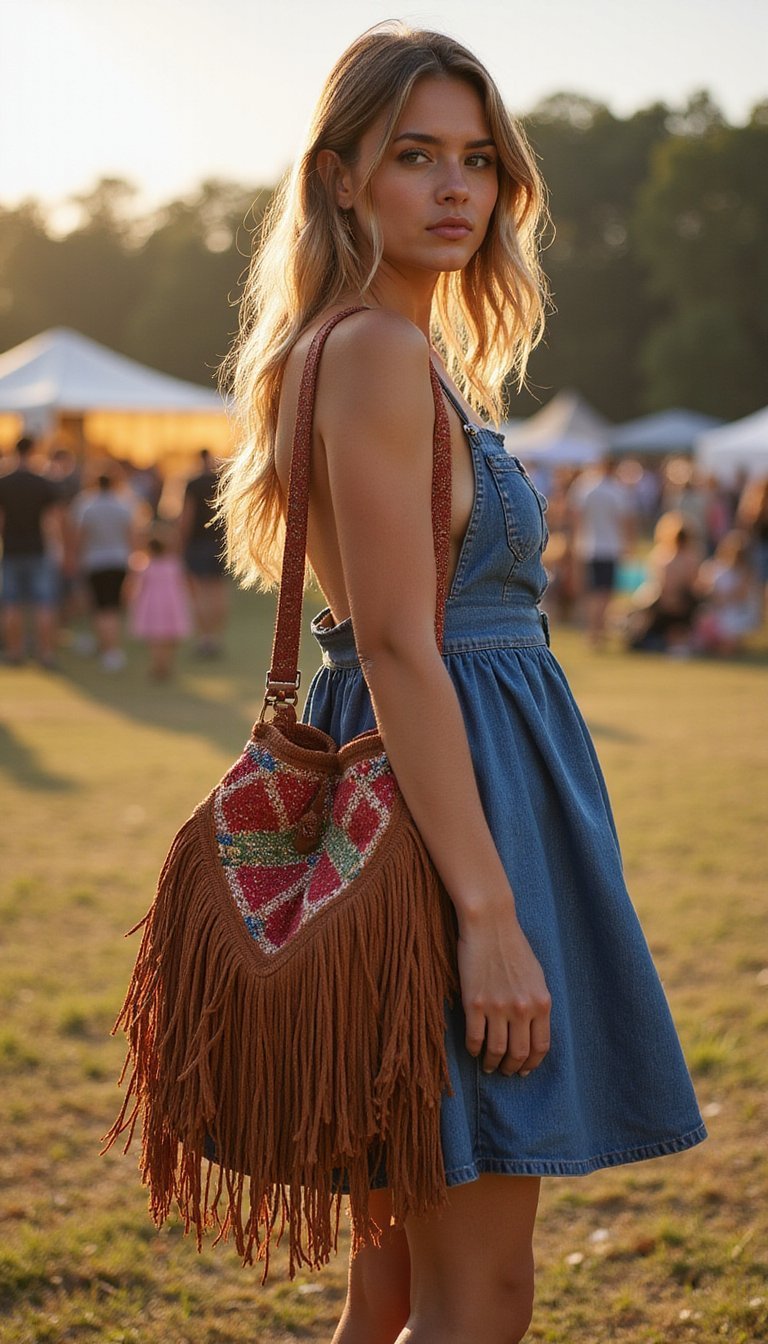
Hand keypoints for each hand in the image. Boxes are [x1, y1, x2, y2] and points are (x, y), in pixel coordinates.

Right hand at [456, 902, 550, 1076]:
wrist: (490, 924)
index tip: (525, 1069)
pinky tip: (473, 1049)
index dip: (532, 1063)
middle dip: (512, 1068)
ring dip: (492, 1063)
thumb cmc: (513, 946)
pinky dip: (473, 1049)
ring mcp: (497, 1007)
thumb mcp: (536, 975)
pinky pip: (474, 1037)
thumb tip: (533, 1029)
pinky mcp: (474, 1003)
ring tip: (488, 1065)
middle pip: (519, 1053)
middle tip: (506, 1072)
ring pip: (496, 1050)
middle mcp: (522, 1008)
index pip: (540, 1046)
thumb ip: (537, 1003)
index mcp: (541, 1002)